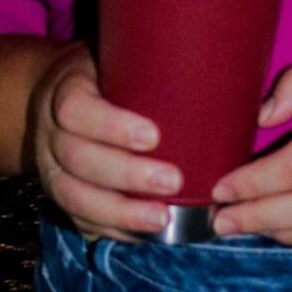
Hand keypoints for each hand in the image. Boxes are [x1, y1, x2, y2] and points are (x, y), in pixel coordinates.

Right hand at [29, 43, 180, 238]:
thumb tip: (240, 87)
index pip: (75, 110)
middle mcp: (51, 132)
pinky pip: (79, 219)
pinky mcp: (62, 195)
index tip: (154, 136)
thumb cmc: (108, 74)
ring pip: (73, 195)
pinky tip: (146, 235)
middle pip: (77, 158)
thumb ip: (161, 64)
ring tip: (161, 218)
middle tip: (173, 181)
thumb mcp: (120, 55)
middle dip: (125, 175)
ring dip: (118, 212)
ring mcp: (51, 168)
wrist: (58, 96)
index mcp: (65, 90)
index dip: (111, 126)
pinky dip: (112, 230)